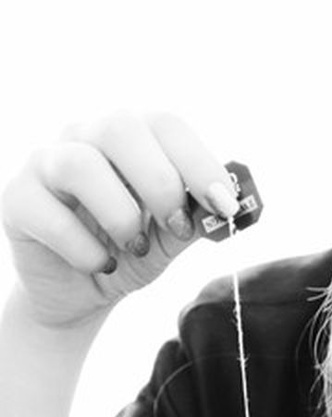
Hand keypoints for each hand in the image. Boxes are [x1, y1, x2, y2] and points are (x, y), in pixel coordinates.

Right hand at [1, 110, 240, 328]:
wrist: (80, 291)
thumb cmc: (130, 250)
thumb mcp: (171, 238)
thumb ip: (197, 218)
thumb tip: (225, 206)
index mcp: (133, 137)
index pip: (166, 125)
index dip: (199, 162)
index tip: (223, 205)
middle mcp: (87, 136)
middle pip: (121, 127)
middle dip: (160, 182)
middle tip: (176, 225)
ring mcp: (47, 163)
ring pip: (80, 164)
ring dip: (120, 214)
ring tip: (134, 247)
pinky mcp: (17, 199)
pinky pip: (48, 213)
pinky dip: (84, 248)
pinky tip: (101, 264)